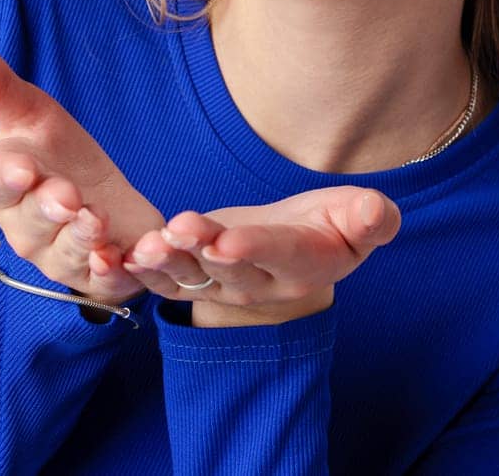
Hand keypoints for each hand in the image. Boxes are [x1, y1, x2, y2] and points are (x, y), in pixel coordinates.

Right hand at [0, 20, 164, 307]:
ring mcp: (63, 257)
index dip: (7, 176)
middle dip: (46, 210)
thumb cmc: (59, 157)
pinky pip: (106, 282)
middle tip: (65, 197)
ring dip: (80, 239)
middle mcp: (26, 228)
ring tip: (97, 220)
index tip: (22, 167)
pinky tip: (126, 258)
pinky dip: (114, 272)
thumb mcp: (30, 112)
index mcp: (3, 187)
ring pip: (67, 254)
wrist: (111, 204)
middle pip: (29, 224)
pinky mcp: (103, 277)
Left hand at [121, 186, 400, 325]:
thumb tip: (375, 212)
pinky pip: (164, 283)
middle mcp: (260, 284)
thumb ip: (371, 219)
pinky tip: (123, 256)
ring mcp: (223, 286)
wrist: (298, 255)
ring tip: (149, 243)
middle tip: (181, 230)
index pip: (279, 255)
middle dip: (202, 250)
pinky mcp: (194, 279)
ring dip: (167, 262)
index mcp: (304, 264)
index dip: (254, 248)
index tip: (230, 239)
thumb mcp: (359, 219)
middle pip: (228, 269)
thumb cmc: (333, 226)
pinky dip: (142, 272)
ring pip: (192, 277)